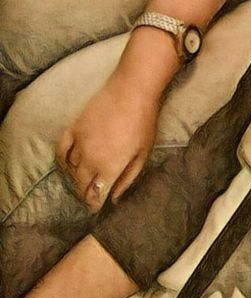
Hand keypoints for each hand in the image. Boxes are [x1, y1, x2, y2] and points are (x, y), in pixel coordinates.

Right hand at [56, 73, 159, 211]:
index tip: (96, 207)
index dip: (94, 205)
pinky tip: (66, 166)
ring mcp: (79, 143)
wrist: (132, 89)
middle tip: (90, 196)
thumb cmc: (144, 121)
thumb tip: (115, 198)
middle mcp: (90, 159)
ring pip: (71, 170)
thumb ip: (128, 178)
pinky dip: (61, 161)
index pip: (95, 195)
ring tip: (83, 181)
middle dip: (85, 194)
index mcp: (109, 167)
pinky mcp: (73, 128)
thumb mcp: (143, 153)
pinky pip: (60, 151)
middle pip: (81, 185)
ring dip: (76, 178)